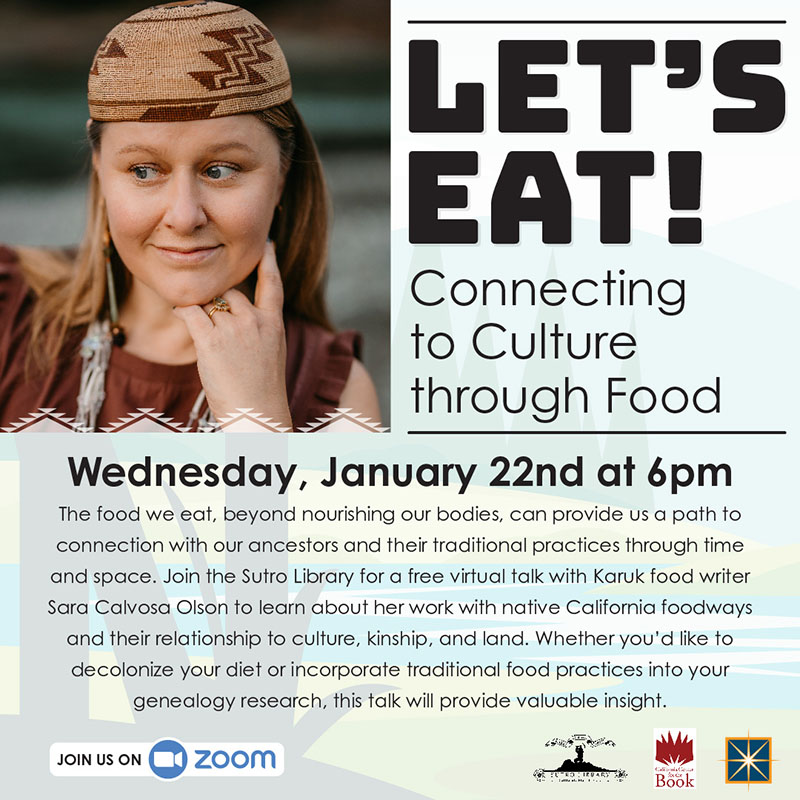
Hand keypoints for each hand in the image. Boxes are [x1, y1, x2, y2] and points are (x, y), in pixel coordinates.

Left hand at [173, 241, 291, 428]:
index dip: (269, 262)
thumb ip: (257, 331)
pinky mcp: (211, 341)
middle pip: (229, 292)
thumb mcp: (271, 355)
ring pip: (208, 302)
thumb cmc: (261, 393)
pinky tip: (179, 312)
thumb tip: (230, 316)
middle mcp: (255, 321)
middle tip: (210, 320)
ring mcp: (234, 330)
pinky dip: (182, 310)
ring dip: (199, 309)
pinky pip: (190, 312)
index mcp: (274, 325)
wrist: (257, 414)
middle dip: (217, 301)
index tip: (266, 244)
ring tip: (196, 324)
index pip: (273, 284)